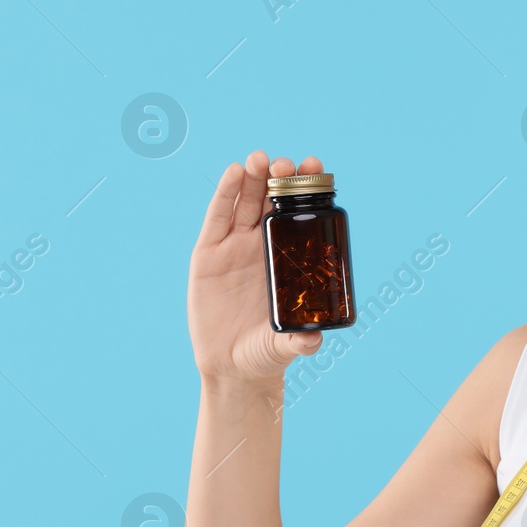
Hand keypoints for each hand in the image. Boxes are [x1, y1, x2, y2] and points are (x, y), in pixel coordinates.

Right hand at [188, 150, 326, 382]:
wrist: (231, 367)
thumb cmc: (265, 353)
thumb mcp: (284, 348)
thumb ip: (299, 343)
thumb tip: (313, 339)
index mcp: (289, 258)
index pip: (300, 214)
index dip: (307, 188)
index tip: (317, 168)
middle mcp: (263, 246)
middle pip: (272, 200)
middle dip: (280, 177)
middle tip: (287, 163)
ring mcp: (235, 246)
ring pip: (246, 202)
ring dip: (253, 177)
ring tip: (260, 159)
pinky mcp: (209, 253)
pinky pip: (218, 217)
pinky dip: (225, 193)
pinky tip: (234, 173)